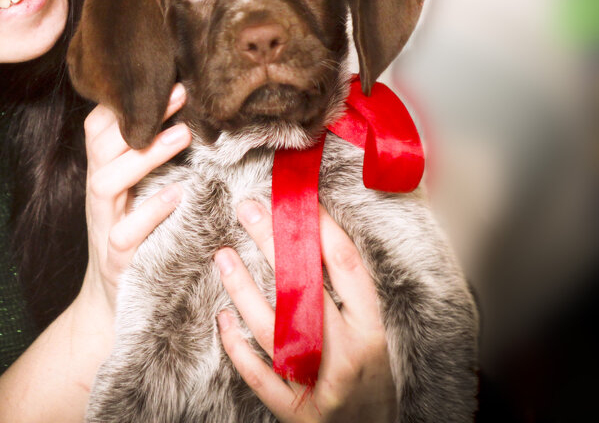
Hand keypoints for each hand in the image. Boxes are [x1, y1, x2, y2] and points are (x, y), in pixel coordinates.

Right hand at [77, 83, 190, 315]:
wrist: (118, 302)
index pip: (100, 125)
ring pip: (106, 181)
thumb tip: (193, 113)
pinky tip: (178, 196)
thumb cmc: (140, 237)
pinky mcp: (116, 258)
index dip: (122, 99)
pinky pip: (124, 233)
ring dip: (144, 156)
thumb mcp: (142, 193)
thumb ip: (154, 159)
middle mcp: (99, 193)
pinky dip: (150, 212)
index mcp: (105, 172)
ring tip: (182, 135)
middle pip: (102, 144)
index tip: (160, 76)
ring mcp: (103, 225)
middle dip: (139, 116)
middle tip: (181, 92)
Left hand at [215, 202, 396, 422]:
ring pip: (275, 330)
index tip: (291, 197)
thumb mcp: (377, 333)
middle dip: (273, 243)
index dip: (317, 225)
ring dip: (244, 289)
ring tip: (221, 256)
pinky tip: (221, 318)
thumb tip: (320, 231)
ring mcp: (322, 386)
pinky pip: (260, 377)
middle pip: (304, 288)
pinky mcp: (297, 414)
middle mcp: (350, 355)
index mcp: (374, 328)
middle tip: (246, 209)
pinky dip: (237, 347)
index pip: (345, 264)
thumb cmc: (375, 378)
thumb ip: (353, 292)